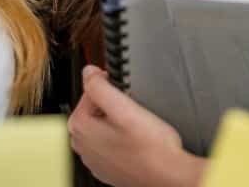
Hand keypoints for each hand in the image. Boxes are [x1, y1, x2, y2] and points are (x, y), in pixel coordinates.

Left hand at [68, 66, 206, 186]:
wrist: (169, 177)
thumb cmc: (151, 148)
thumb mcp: (125, 107)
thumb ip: (100, 86)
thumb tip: (89, 73)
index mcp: (80, 127)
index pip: (89, 90)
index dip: (110, 86)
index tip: (124, 91)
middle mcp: (82, 146)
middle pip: (94, 108)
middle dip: (113, 105)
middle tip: (133, 111)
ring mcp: (94, 159)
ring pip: (103, 126)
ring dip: (118, 122)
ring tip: (137, 127)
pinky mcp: (107, 168)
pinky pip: (110, 143)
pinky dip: (121, 139)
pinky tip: (136, 141)